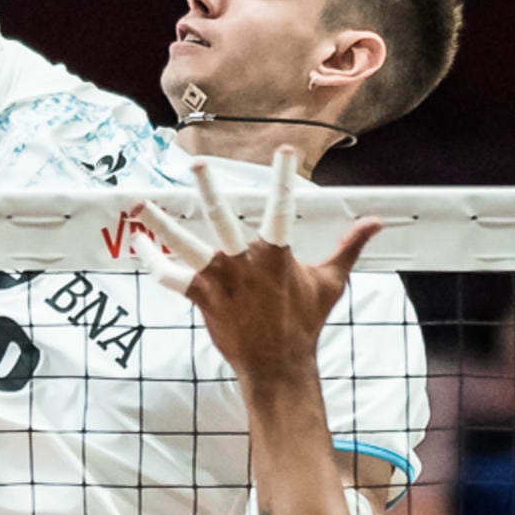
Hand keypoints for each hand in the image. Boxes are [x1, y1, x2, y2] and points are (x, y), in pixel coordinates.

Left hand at [139, 152, 383, 389]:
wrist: (278, 365)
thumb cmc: (304, 323)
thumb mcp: (330, 282)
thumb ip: (349, 247)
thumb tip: (375, 223)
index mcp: (276, 255)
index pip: (282, 207)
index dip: (283, 177)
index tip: (285, 150)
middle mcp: (244, 263)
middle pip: (221, 218)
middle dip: (208, 188)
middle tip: (197, 163)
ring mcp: (220, 280)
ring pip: (184, 245)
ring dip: (161, 224)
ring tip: (141, 205)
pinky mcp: (202, 298)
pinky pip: (171, 277)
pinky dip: (153, 262)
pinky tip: (139, 245)